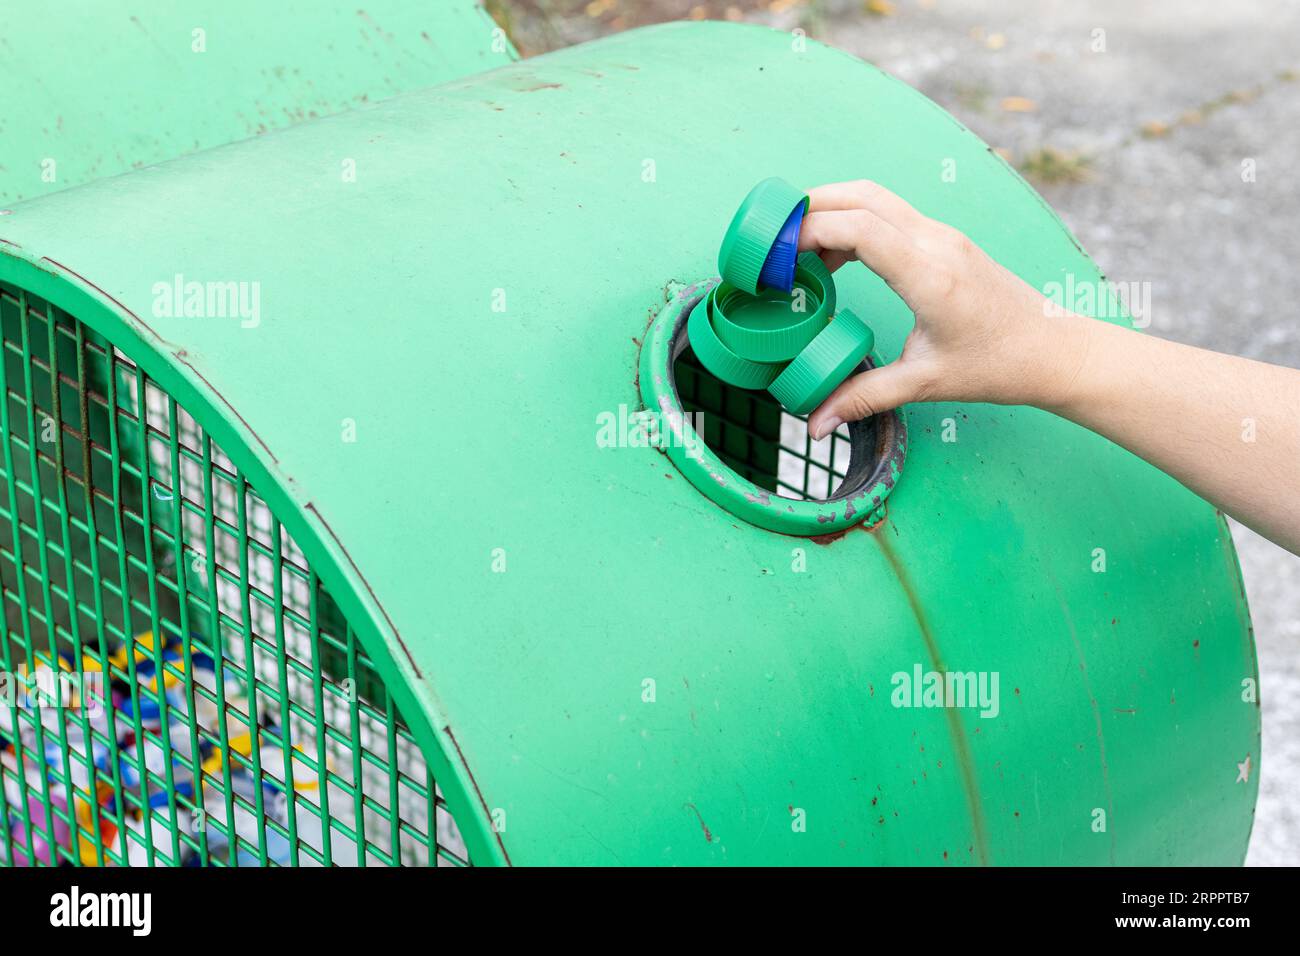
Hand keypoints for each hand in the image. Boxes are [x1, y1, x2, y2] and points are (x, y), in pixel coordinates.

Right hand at [797, 180, 1086, 438]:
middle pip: (862, 195)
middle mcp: (936, 243)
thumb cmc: (998, 365)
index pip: (860, 228)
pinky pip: (890, 214)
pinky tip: (837, 258)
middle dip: (811, 207)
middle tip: (773, 238)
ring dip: (833, 211)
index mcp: (930, 275)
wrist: (1054, 350)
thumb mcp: (925, 384)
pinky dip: (855, 222)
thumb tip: (816, 424)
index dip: (812, 231)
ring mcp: (943, 235)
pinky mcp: (945, 240)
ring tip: (798, 249)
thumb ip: (864, 398)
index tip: (778, 254)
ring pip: (876, 198)